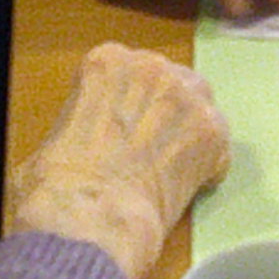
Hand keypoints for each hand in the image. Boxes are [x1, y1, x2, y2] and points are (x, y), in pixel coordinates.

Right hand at [8, 41, 229, 278]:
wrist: (90, 217)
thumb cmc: (59, 184)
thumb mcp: (58, 132)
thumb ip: (87, 120)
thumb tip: (92, 139)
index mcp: (108, 62)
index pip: (130, 70)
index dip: (130, 102)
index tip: (125, 125)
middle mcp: (152, 68)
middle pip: (172, 83)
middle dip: (165, 113)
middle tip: (152, 147)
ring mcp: (186, 97)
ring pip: (200, 109)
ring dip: (189, 134)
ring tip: (170, 167)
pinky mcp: (212, 132)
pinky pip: (219, 146)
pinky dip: (208, 167)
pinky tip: (187, 187)